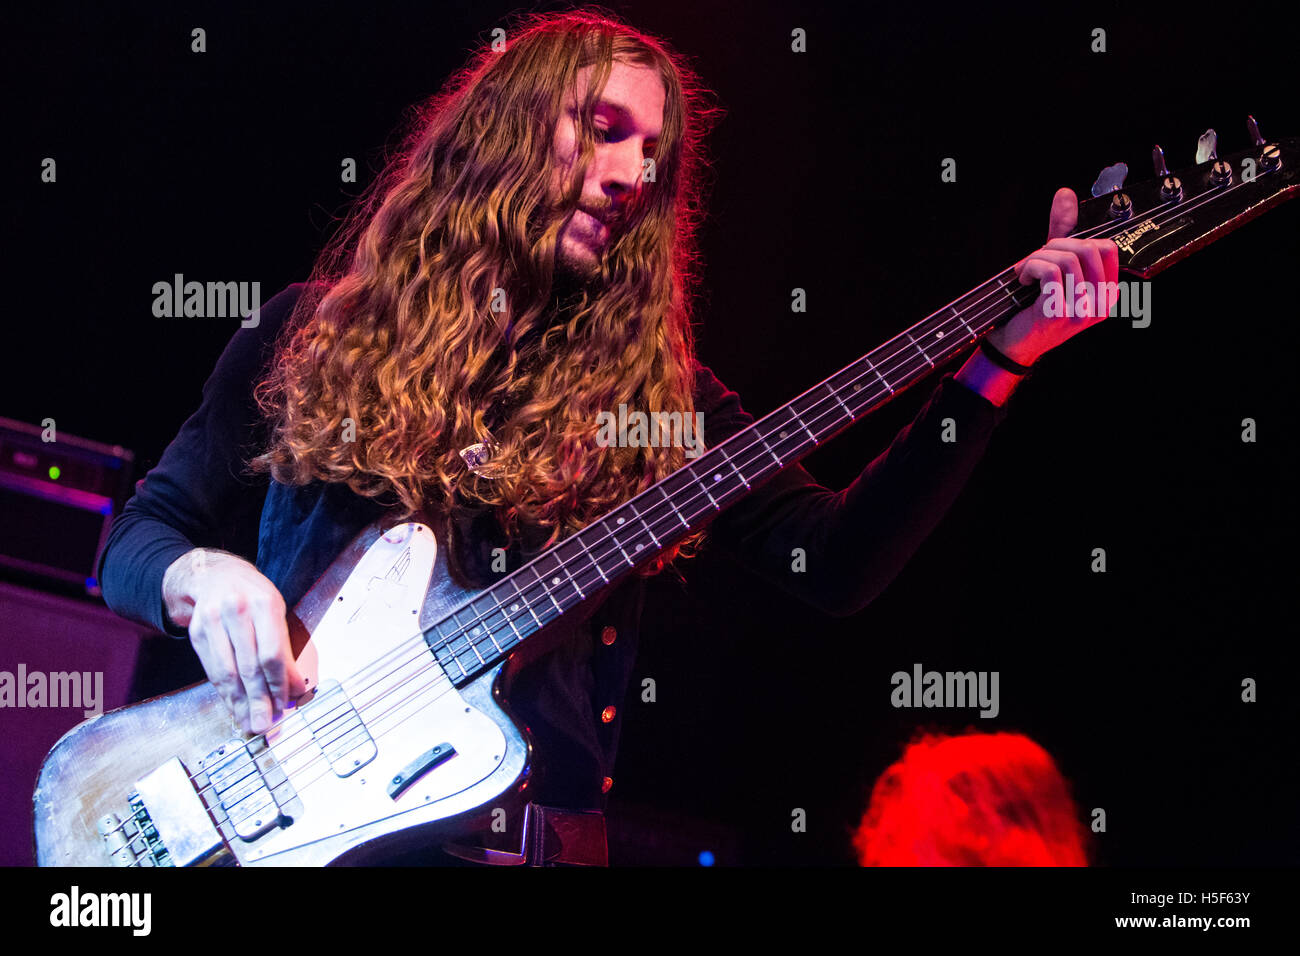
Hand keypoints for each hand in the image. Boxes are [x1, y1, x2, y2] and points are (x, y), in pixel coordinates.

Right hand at [163, 548, 307, 733]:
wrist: (214, 575)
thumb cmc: (252, 595)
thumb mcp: (276, 612)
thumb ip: (285, 649)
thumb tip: (296, 687)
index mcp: (263, 603)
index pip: (271, 653)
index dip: (278, 682)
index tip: (285, 703)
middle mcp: (236, 611)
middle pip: (248, 666)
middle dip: (259, 699)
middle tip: (265, 723)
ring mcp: (212, 622)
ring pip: (227, 672)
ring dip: (240, 702)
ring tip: (250, 721)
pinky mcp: (196, 633)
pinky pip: (212, 671)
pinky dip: (224, 692)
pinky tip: (234, 705)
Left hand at [988, 187, 1119, 364]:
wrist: (1016, 344)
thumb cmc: (1036, 304)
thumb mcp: (1054, 265)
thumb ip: (1064, 231)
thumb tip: (1065, 194)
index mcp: (1107, 292)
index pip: (1107, 248)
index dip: (1076, 240)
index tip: (1053, 251)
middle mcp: (1101, 303)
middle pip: (1088, 248)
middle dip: (1054, 245)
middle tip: (1035, 259)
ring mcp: (1083, 310)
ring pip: (1067, 258)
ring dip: (1038, 258)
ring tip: (1025, 271)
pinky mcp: (1060, 313)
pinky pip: (1050, 270)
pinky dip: (1030, 267)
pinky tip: (1023, 280)